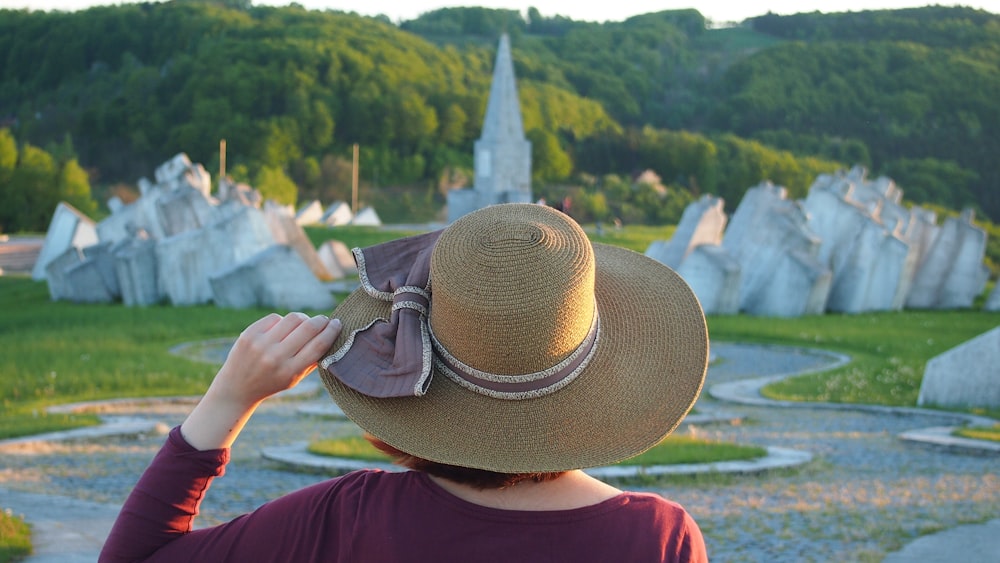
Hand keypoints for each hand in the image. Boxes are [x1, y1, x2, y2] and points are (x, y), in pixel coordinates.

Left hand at [180, 313, 341, 449]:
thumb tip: (331, 334)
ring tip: (304, 323)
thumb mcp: (294, 378)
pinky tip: (282, 329)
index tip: (337, 324)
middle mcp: (276, 357)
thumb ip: (312, 360)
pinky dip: (283, 321)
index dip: (332, 331)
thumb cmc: (272, 382)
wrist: (236, 389)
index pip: (319, 344)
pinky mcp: (249, 334)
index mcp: (290, 371)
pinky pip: (275, 318)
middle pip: (308, 327)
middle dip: (321, 320)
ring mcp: (261, 344)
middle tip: (325, 320)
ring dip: (303, 318)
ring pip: (293, 318)